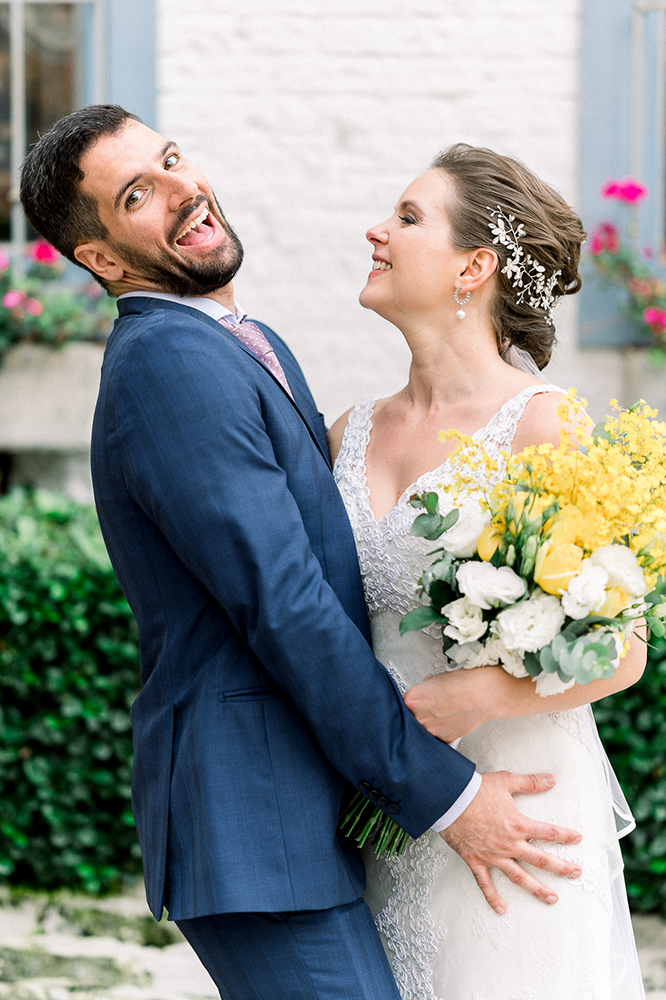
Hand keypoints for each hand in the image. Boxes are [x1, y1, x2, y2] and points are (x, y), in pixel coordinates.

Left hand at [404, 668, 507, 742]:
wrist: (483, 694)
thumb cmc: (463, 683)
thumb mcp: (437, 679)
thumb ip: (426, 687)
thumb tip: (426, 687)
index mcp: (412, 700)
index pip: (399, 703)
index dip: (405, 702)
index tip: (407, 703)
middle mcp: (419, 717)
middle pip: (409, 718)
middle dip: (416, 713)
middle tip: (426, 707)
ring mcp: (431, 731)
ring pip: (423, 729)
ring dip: (428, 723)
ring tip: (440, 714)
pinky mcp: (444, 739)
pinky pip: (437, 736)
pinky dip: (441, 731)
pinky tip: (449, 721)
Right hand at [441, 770, 581, 912]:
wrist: (449, 800)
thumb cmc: (476, 789)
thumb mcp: (506, 781)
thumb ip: (530, 782)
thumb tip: (551, 780)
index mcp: (519, 825)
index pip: (549, 832)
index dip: (565, 835)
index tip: (578, 838)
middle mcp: (510, 844)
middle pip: (541, 860)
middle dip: (561, 868)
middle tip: (576, 874)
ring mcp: (493, 855)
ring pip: (520, 877)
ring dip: (537, 889)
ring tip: (552, 899)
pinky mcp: (476, 861)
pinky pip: (486, 884)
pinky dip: (493, 898)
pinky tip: (501, 910)